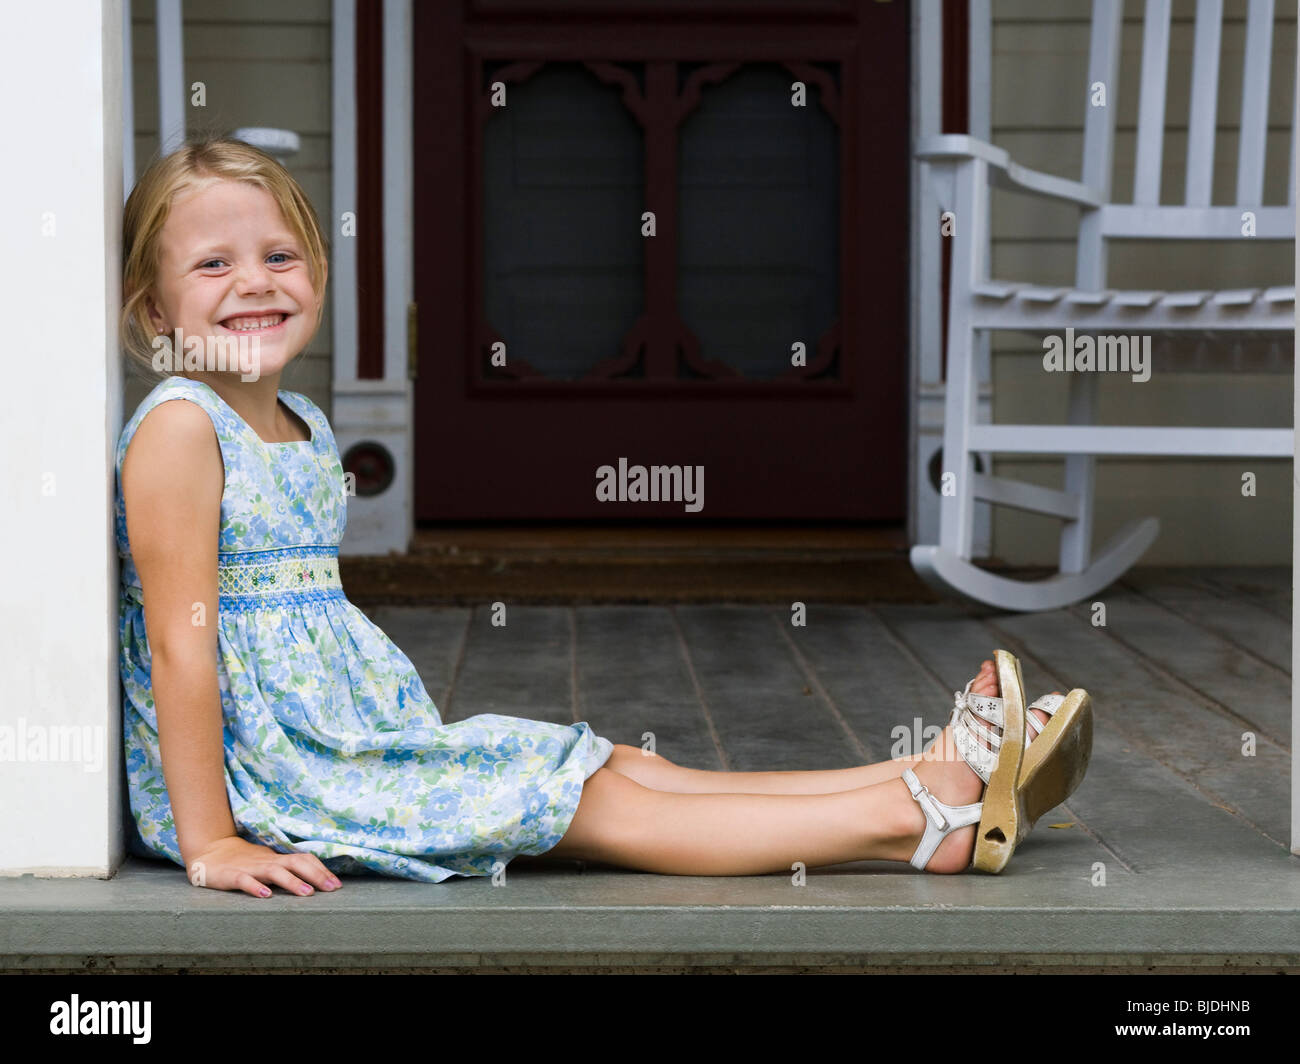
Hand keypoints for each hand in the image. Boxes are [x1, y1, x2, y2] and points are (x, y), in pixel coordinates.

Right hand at [185, 835, 341, 897]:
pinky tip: (265, 896)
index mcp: (277, 859)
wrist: (210, 852)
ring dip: (292, 882)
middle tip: (332, 889)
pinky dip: (255, 887)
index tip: (337, 884)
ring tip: (308, 893)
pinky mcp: (232, 876)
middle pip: (296, 863)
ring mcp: (250, 868)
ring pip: (274, 872)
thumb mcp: (268, 864)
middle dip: (316, 875)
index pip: (304, 859)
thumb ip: (286, 870)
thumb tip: (312, 881)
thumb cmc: (244, 861)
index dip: (321, 870)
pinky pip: (244, 881)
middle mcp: (267, 861)